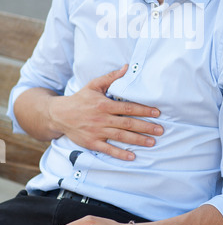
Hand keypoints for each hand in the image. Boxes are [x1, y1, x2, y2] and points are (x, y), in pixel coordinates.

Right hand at [48, 65, 162, 159]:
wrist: (59, 114)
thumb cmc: (80, 99)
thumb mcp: (94, 85)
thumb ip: (111, 77)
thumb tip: (127, 67)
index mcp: (104, 105)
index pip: (127, 107)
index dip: (143, 110)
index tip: (157, 113)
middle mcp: (102, 119)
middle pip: (127, 123)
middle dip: (145, 127)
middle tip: (160, 130)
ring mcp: (97, 132)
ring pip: (120, 137)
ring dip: (137, 140)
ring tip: (152, 142)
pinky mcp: (92, 142)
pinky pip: (107, 150)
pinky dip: (119, 154)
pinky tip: (132, 156)